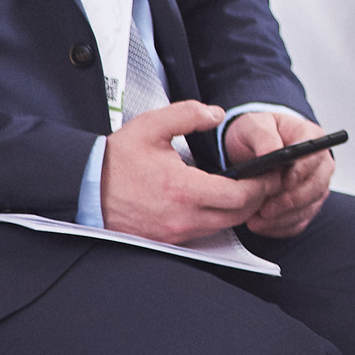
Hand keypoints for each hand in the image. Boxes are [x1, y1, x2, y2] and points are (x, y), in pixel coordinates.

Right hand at [101, 101, 269, 243]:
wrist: (84, 188)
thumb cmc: (116, 160)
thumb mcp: (151, 126)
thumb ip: (188, 114)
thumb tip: (218, 115)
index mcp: (183, 189)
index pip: (240, 196)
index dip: (262, 185)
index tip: (270, 172)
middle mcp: (182, 217)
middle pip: (239, 216)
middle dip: (258, 198)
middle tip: (265, 180)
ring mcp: (175, 233)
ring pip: (224, 227)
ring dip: (239, 210)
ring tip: (246, 188)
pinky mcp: (167, 240)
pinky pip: (204, 233)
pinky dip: (219, 219)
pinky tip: (220, 201)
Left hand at [225, 110, 334, 237]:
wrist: (251, 147)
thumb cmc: (256, 133)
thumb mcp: (253, 126)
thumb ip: (263, 136)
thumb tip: (272, 151)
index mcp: (310, 136)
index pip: (314, 156)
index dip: (300, 171)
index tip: (282, 181)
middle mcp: (320, 162)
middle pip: (317, 186)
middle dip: (290, 200)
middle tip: (266, 209)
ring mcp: (316, 185)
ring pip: (309, 207)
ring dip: (283, 217)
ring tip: (257, 220)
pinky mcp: (307, 204)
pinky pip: (300, 221)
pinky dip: (281, 226)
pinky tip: (262, 225)